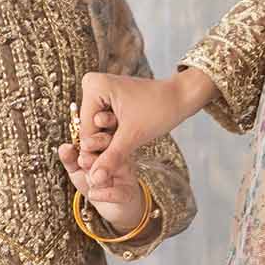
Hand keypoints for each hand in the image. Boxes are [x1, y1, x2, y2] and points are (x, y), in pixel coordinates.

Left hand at [57, 142, 148, 232]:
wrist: (113, 207)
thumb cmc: (96, 183)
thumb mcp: (78, 170)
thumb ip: (70, 159)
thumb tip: (64, 147)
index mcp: (106, 147)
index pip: (101, 133)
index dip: (94, 133)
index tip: (83, 142)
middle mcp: (119, 156)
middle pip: (112, 142)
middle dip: (98, 144)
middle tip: (84, 156)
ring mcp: (126, 174)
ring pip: (118, 165)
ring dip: (102, 170)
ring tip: (90, 177)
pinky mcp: (129, 193)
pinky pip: (120, 192)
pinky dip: (105, 194)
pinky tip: (93, 194)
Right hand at [66, 67, 208, 177]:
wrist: (179, 96)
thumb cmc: (159, 110)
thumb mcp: (133, 136)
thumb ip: (111, 157)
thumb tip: (94, 179)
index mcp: (93, 86)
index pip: (86, 131)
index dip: (98, 150)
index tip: (113, 158)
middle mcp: (91, 84)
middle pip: (90, 129)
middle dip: (106, 143)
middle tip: (127, 142)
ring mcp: (98, 90)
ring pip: (97, 129)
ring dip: (111, 140)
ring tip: (130, 135)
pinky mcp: (106, 97)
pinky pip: (104, 123)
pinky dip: (114, 134)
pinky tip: (129, 133)